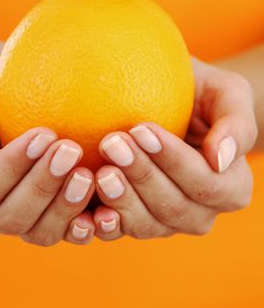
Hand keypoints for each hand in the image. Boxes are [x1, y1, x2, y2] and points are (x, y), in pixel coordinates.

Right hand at [0, 41, 98, 245]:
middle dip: (42, 185)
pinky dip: (84, 225)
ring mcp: (22, 215)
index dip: (11, 167)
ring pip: (40, 232)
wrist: (10, 85)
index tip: (43, 134)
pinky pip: (67, 231)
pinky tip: (103, 209)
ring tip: (88, 174)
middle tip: (71, 150)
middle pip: (11, 217)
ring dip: (65, 207)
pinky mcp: (52, 212)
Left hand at [92, 58, 257, 239]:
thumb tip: (221, 159)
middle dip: (141, 175)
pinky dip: (106, 224)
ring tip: (100, 171)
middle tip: (112, 143)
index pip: (205, 183)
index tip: (142, 129)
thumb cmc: (201, 97)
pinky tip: (90, 209)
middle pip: (173, 207)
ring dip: (122, 199)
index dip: (173, 160)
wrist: (174, 107)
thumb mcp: (227, 94)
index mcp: (230, 186)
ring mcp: (166, 221)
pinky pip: (121, 231)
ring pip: (147, 224)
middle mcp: (200, 211)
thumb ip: (236, 124)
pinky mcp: (136, 219)